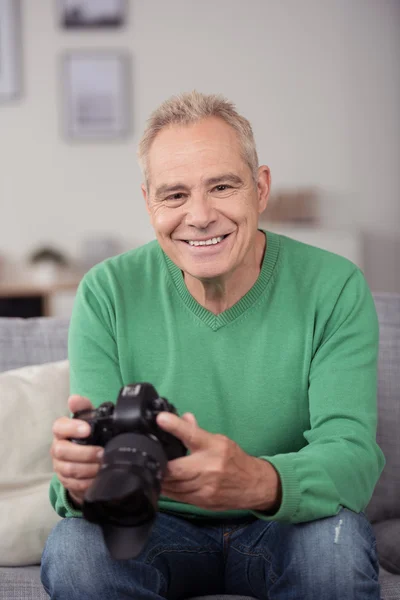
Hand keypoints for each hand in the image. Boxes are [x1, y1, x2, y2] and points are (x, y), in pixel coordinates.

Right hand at [50, 395, 103, 507]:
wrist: (86, 460)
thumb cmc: (87, 436)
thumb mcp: (88, 420)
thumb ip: (83, 408)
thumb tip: (74, 399)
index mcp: (61, 432)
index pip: (59, 427)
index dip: (72, 428)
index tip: (87, 429)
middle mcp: (57, 448)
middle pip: (62, 451)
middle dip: (85, 453)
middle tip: (102, 452)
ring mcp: (60, 466)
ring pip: (69, 469)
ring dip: (88, 468)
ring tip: (103, 465)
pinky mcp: (66, 482)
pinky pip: (75, 484)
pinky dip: (88, 481)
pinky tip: (98, 477)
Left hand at [156, 412, 280, 511]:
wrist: (254, 485)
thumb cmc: (234, 460)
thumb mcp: (219, 440)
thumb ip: (197, 432)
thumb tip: (183, 417)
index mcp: (213, 447)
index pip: (191, 435)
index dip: (175, 426)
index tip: (161, 419)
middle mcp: (209, 467)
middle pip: (176, 469)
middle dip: (160, 465)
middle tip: (148, 458)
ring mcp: (206, 487)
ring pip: (174, 486)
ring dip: (161, 479)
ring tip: (153, 471)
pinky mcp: (203, 501)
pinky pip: (179, 497)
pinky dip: (169, 490)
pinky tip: (164, 484)